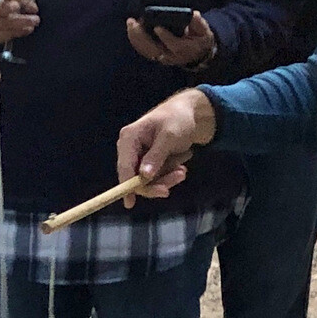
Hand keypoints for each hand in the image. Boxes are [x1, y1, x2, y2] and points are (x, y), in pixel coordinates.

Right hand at [117, 88, 217, 202]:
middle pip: (136, 178)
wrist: (191, 114)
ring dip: (167, 178)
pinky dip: (169, 174)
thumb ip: (156, 156)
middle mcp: (130, 149)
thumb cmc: (178, 119)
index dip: (126, 186)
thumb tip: (144, 176)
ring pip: (149, 181)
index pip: (125, 167)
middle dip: (158, 182)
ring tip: (183, 169)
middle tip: (180, 177)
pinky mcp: (150, 162)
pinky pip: (157, 177)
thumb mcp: (169, 136)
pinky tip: (181, 166)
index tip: (130, 203)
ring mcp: (140, 156)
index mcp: (129, 138)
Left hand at [126, 11, 215, 68]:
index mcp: (184, 49)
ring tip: (130, 23)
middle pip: (155, 49)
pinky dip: (136, 41)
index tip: (157, 27)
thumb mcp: (204, 31)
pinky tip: (131, 30)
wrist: (198, 54)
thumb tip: (193, 15)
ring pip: (147, 50)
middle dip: (143, 36)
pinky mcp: (157, 55)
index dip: (166, 37)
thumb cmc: (199, 39)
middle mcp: (172, 55)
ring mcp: (163, 57)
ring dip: (136, 38)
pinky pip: (144, 50)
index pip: (174, 44)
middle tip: (135, 24)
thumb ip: (199, 24)